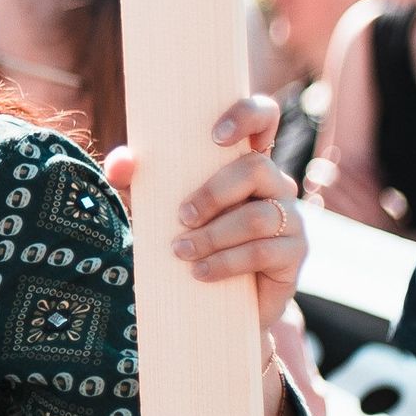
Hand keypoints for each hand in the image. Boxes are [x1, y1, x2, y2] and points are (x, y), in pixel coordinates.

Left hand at [103, 96, 308, 312]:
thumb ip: (135, 181)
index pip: (263, 117)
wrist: (211, 301)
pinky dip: (226, 262)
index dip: (248, 114)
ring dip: (214, 236)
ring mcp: (291, 217)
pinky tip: (200, 273)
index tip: (215, 136)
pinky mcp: (295, 254)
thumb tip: (120, 162)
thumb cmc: (188, 238)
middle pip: (256, 168)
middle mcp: (276, 183)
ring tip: (181, 252)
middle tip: (182, 216)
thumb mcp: (154, 208)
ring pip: (258, 216)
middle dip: (213, 193)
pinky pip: (263, 251)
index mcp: (246, 161)